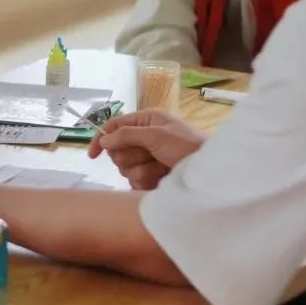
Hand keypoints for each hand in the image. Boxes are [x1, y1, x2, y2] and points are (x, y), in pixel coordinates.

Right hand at [87, 109, 204, 189]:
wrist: (212, 174)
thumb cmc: (187, 147)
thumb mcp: (157, 135)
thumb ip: (127, 135)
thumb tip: (103, 140)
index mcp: (145, 122)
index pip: (113, 127)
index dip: (101, 139)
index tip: (93, 155)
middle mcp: (144, 138)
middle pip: (117, 151)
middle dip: (132, 157)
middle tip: (150, 156)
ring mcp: (148, 159)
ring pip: (126, 169)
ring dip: (144, 170)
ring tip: (162, 168)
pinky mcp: (152, 177)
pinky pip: (135, 182)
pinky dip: (148, 182)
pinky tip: (162, 179)